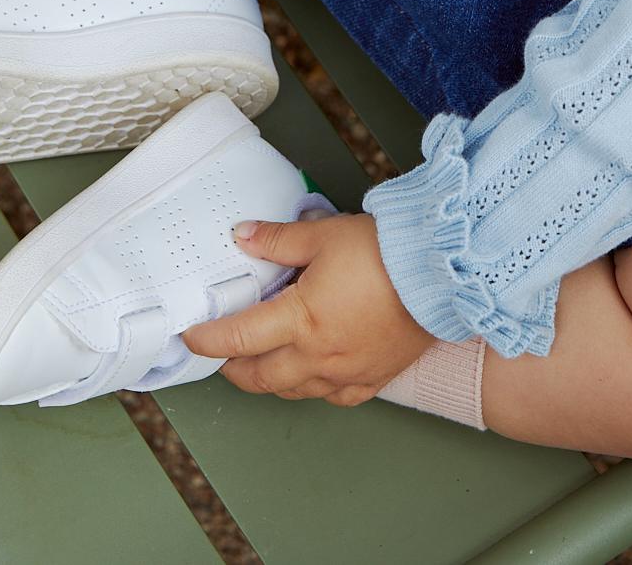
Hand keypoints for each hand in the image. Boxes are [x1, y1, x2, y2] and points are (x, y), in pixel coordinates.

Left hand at [182, 212, 432, 405]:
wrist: (440, 274)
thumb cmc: (387, 254)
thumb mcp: (324, 235)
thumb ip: (279, 239)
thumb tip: (244, 236)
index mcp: (301, 320)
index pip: (238, 338)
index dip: (208, 339)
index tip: (191, 337)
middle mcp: (319, 356)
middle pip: (259, 377)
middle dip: (234, 368)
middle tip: (222, 356)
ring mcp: (346, 372)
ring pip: (293, 390)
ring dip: (270, 381)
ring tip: (261, 364)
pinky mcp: (373, 378)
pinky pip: (334, 396)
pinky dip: (314, 388)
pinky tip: (313, 375)